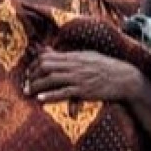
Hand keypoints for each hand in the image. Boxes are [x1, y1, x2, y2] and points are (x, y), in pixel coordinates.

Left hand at [26, 49, 144, 103]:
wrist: (125, 78)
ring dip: (36, 85)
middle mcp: (75, 65)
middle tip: (25, 83)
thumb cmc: (106, 67)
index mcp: (75, 56)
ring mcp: (79, 78)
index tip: (29, 73)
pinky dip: (50, 96)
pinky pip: (63, 93)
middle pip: (46, 67)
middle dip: (32, 75)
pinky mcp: (84, 91)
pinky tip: (40, 98)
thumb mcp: (87, 56)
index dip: (34, 64)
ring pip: (51, 79)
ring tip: (28, 91)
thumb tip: (49, 52)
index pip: (48, 57)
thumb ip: (68, 56)